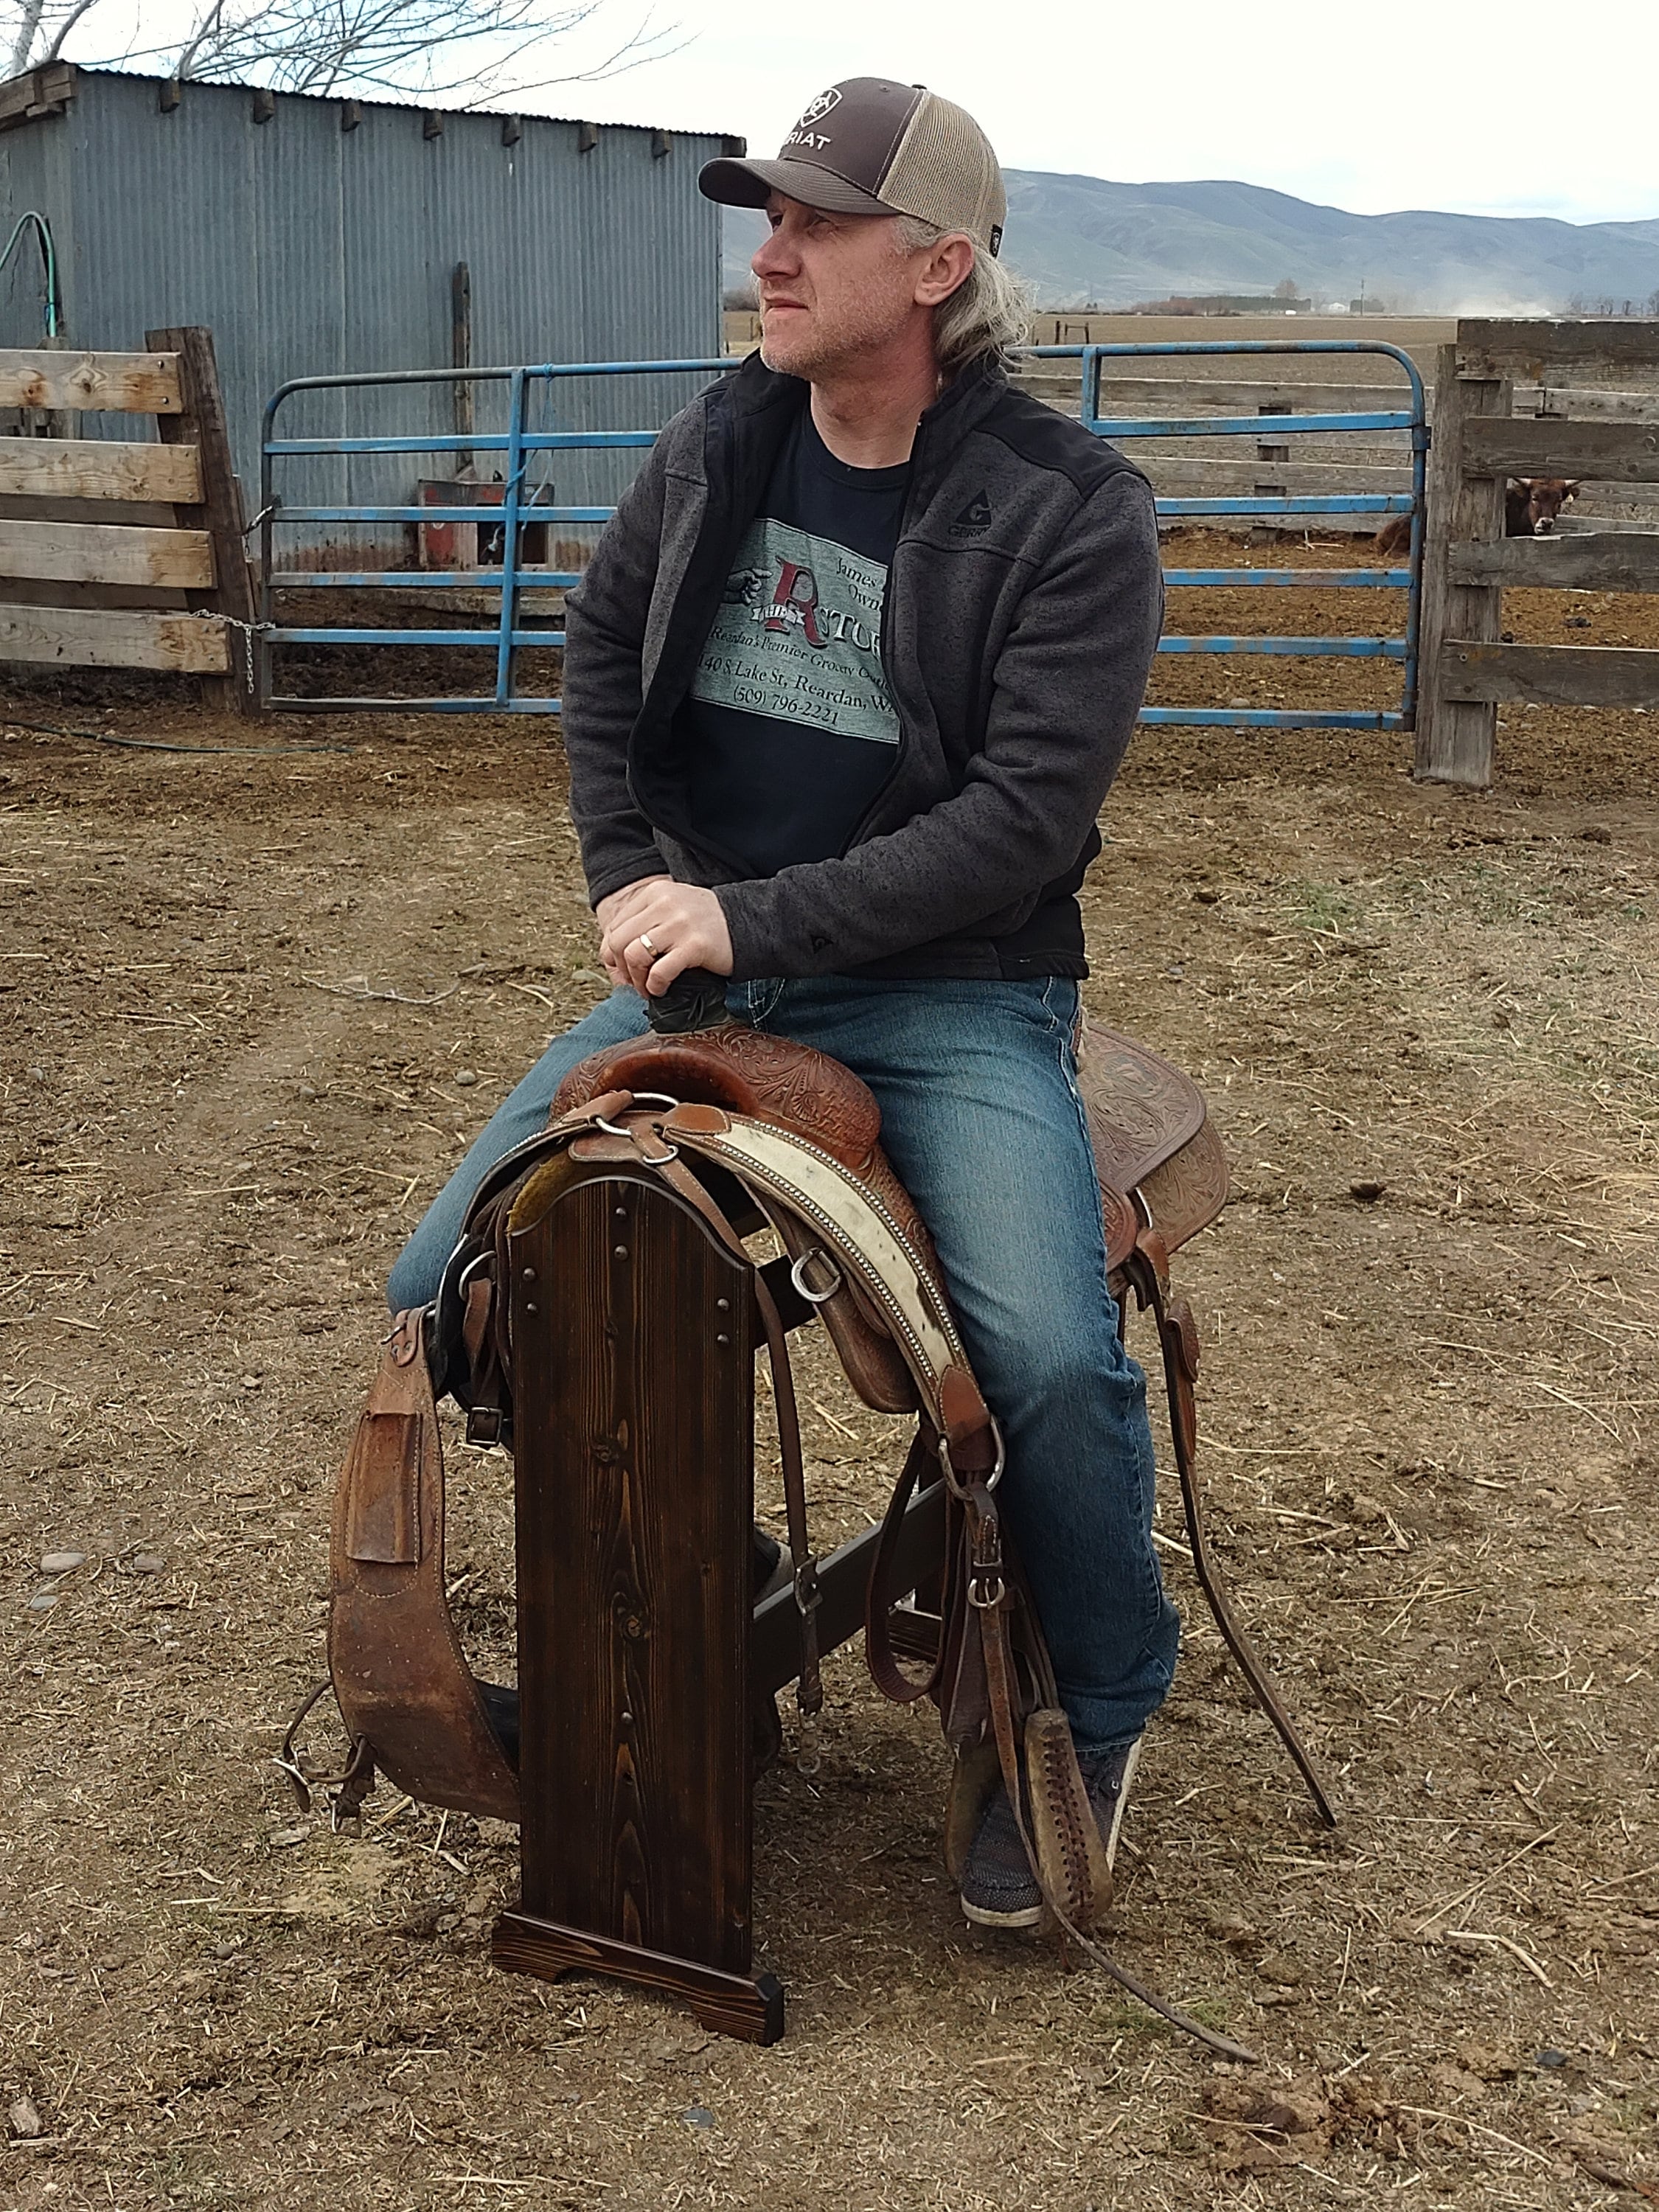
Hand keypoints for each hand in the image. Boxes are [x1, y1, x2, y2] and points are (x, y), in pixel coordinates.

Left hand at [595, 876, 733, 997]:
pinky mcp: (694, 945)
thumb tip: (610, 954)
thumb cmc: (706, 922)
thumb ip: (642, 923)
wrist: (747, 922)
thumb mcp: (671, 909)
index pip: (616, 926)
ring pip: (635, 955)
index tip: (624, 969)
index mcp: (654, 893)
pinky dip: (655, 986)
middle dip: (623, 968)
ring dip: (637, 980)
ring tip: (647, 988)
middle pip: (620, 941)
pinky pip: (660, 972)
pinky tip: (660, 990)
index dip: (613, 953)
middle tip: (635, 982)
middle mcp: (664, 904)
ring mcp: (679, 924)